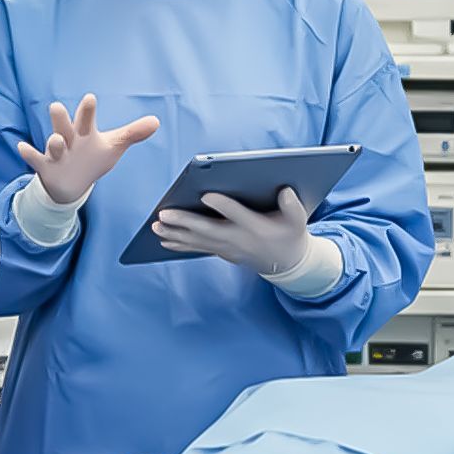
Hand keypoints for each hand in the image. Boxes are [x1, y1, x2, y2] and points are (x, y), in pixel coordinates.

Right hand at [17, 95, 158, 205]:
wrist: (72, 181)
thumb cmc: (93, 157)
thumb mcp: (113, 146)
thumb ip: (132, 133)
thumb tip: (156, 121)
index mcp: (84, 133)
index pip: (87, 119)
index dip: (88, 110)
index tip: (90, 98)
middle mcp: (69, 139)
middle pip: (64, 127)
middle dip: (61, 119)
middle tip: (56, 106)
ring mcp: (56, 153)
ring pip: (53, 145)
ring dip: (53, 143)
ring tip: (56, 140)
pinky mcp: (46, 166)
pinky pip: (36, 160)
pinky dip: (29, 154)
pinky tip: (22, 147)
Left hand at [153, 188, 311, 276]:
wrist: (286, 263)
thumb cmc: (290, 234)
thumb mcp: (297, 220)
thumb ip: (292, 205)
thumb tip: (284, 190)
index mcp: (255, 227)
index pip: (236, 214)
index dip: (222, 205)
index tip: (206, 194)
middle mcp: (238, 239)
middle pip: (208, 230)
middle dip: (185, 222)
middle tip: (163, 214)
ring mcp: (228, 248)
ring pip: (198, 241)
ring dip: (175, 234)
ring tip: (155, 226)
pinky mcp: (222, 252)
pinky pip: (197, 248)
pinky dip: (180, 244)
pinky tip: (163, 239)